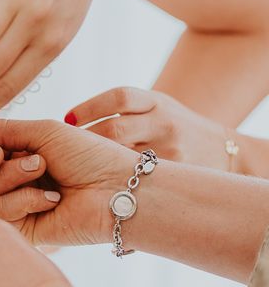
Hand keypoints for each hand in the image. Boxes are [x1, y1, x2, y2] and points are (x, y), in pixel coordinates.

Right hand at [0, 119, 135, 245]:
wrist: (118, 188)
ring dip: (11, 176)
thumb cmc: (90, 156)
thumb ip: (0, 131)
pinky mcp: (25, 228)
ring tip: (41, 169)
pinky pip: (2, 212)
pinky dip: (25, 200)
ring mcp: (20, 204)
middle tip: (0, 153)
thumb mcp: (43, 131)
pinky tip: (52, 199)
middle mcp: (16, 180)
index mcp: (20, 154)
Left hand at [65, 87, 233, 171]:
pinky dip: (115, 182)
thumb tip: (68, 123)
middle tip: (65, 152)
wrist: (221, 150)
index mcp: (155, 101)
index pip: (119, 98)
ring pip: (122, 158)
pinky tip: (100, 189)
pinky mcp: (174, 174)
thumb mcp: (154, 107)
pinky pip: (136, 179)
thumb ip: (120, 110)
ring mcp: (170, 150)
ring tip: (75, 172)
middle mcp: (163, 122)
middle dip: (85, 142)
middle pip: (115, 130)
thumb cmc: (172, 127)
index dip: (88, 108)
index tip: (66, 120)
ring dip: (95, 165)